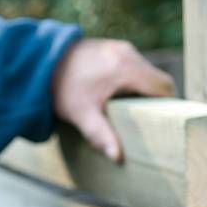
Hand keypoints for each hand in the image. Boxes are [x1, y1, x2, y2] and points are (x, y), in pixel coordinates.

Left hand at [52, 39, 174, 161]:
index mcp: (126, 68)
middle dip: (156, 101)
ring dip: (143, 90)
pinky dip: (132, 81)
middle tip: (148, 123)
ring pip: (146, 72)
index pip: (164, 87)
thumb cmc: (61, 89)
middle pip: (157, 79)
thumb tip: (118, 158)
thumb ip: (101, 135)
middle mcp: (127, 54)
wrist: (38, 62)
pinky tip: (119, 97)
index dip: (168, 106)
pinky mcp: (111, 48)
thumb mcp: (81, 114)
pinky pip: (132, 65)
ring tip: (133, 112)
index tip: (162, 124)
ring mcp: (119, 48)